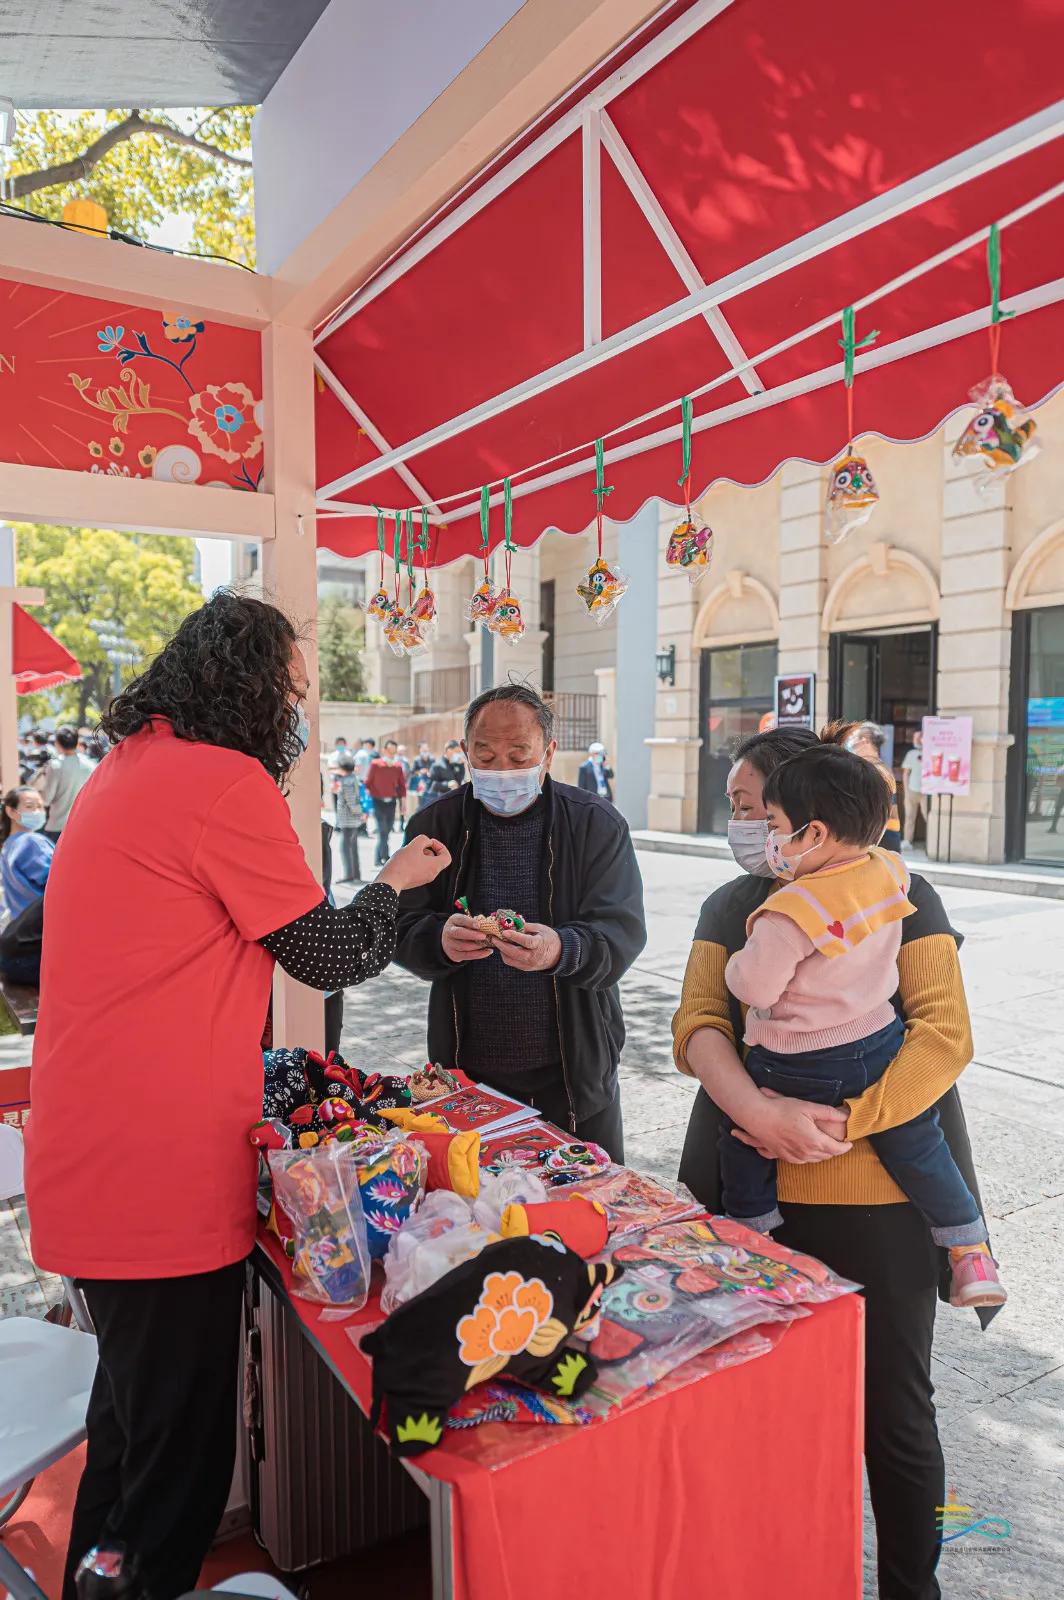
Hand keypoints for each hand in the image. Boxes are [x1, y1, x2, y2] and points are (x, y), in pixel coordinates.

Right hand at [376, 837, 450, 893]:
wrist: (390, 881)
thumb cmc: (403, 864)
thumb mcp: (414, 845)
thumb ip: (423, 840)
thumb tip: (427, 842)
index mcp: (435, 867)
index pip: (446, 857)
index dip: (441, 847)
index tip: (430, 843)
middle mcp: (431, 875)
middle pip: (435, 859)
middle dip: (426, 850)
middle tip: (415, 847)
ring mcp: (423, 879)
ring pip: (425, 864)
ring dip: (418, 856)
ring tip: (407, 854)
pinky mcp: (414, 881)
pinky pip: (418, 869)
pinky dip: (413, 863)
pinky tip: (403, 861)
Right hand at [441, 913, 494, 962]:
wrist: (449, 941)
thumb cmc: (462, 928)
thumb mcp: (465, 922)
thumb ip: (474, 923)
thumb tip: (487, 925)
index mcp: (453, 921)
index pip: (460, 920)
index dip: (469, 922)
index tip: (479, 925)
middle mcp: (449, 932)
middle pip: (459, 933)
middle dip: (472, 935)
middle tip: (484, 936)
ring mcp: (450, 944)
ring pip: (463, 946)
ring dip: (477, 945)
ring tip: (487, 943)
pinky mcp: (454, 955)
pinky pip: (467, 956)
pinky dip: (479, 954)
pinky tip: (487, 951)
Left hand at [493, 920, 562, 972]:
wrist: (558, 954)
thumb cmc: (548, 938)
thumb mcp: (540, 928)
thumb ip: (526, 926)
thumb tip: (512, 923)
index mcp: (540, 944)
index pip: (526, 942)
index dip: (515, 937)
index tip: (504, 932)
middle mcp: (534, 956)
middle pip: (514, 953)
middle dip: (501, 945)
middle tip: (493, 937)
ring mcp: (529, 964)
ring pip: (510, 959)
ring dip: (502, 950)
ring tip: (498, 941)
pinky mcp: (525, 968)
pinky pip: (512, 962)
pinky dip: (506, 955)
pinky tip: (504, 947)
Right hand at [730, 1090, 850, 1162]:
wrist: (759, 1118)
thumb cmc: (783, 1110)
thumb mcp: (808, 1107)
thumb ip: (829, 1113)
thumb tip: (846, 1115)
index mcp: (814, 1141)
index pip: (836, 1149)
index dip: (845, 1147)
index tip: (850, 1143)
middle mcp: (806, 1153)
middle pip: (826, 1156)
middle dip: (835, 1150)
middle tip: (839, 1143)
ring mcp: (794, 1157)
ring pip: (815, 1160)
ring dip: (823, 1154)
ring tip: (826, 1146)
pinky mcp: (785, 1157)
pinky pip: (802, 1161)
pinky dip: (810, 1157)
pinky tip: (809, 1150)